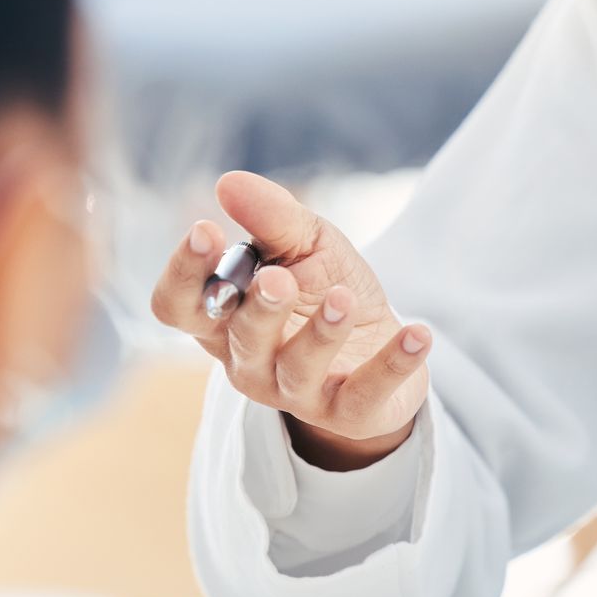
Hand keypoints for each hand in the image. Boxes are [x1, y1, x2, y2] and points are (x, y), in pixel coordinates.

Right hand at [149, 171, 430, 469]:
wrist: (381, 345)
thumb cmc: (326, 289)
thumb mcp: (306, 244)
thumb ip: (271, 218)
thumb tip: (230, 183)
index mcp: (222, 320)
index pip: (178, 307)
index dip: (184, 274)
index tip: (206, 230)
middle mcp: (249, 362)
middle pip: (241, 339)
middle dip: (260, 308)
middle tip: (280, 278)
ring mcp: (297, 394)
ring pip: (299, 369)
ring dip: (322, 333)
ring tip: (345, 298)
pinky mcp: (349, 413)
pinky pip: (367, 393)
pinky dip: (395, 363)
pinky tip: (419, 333)